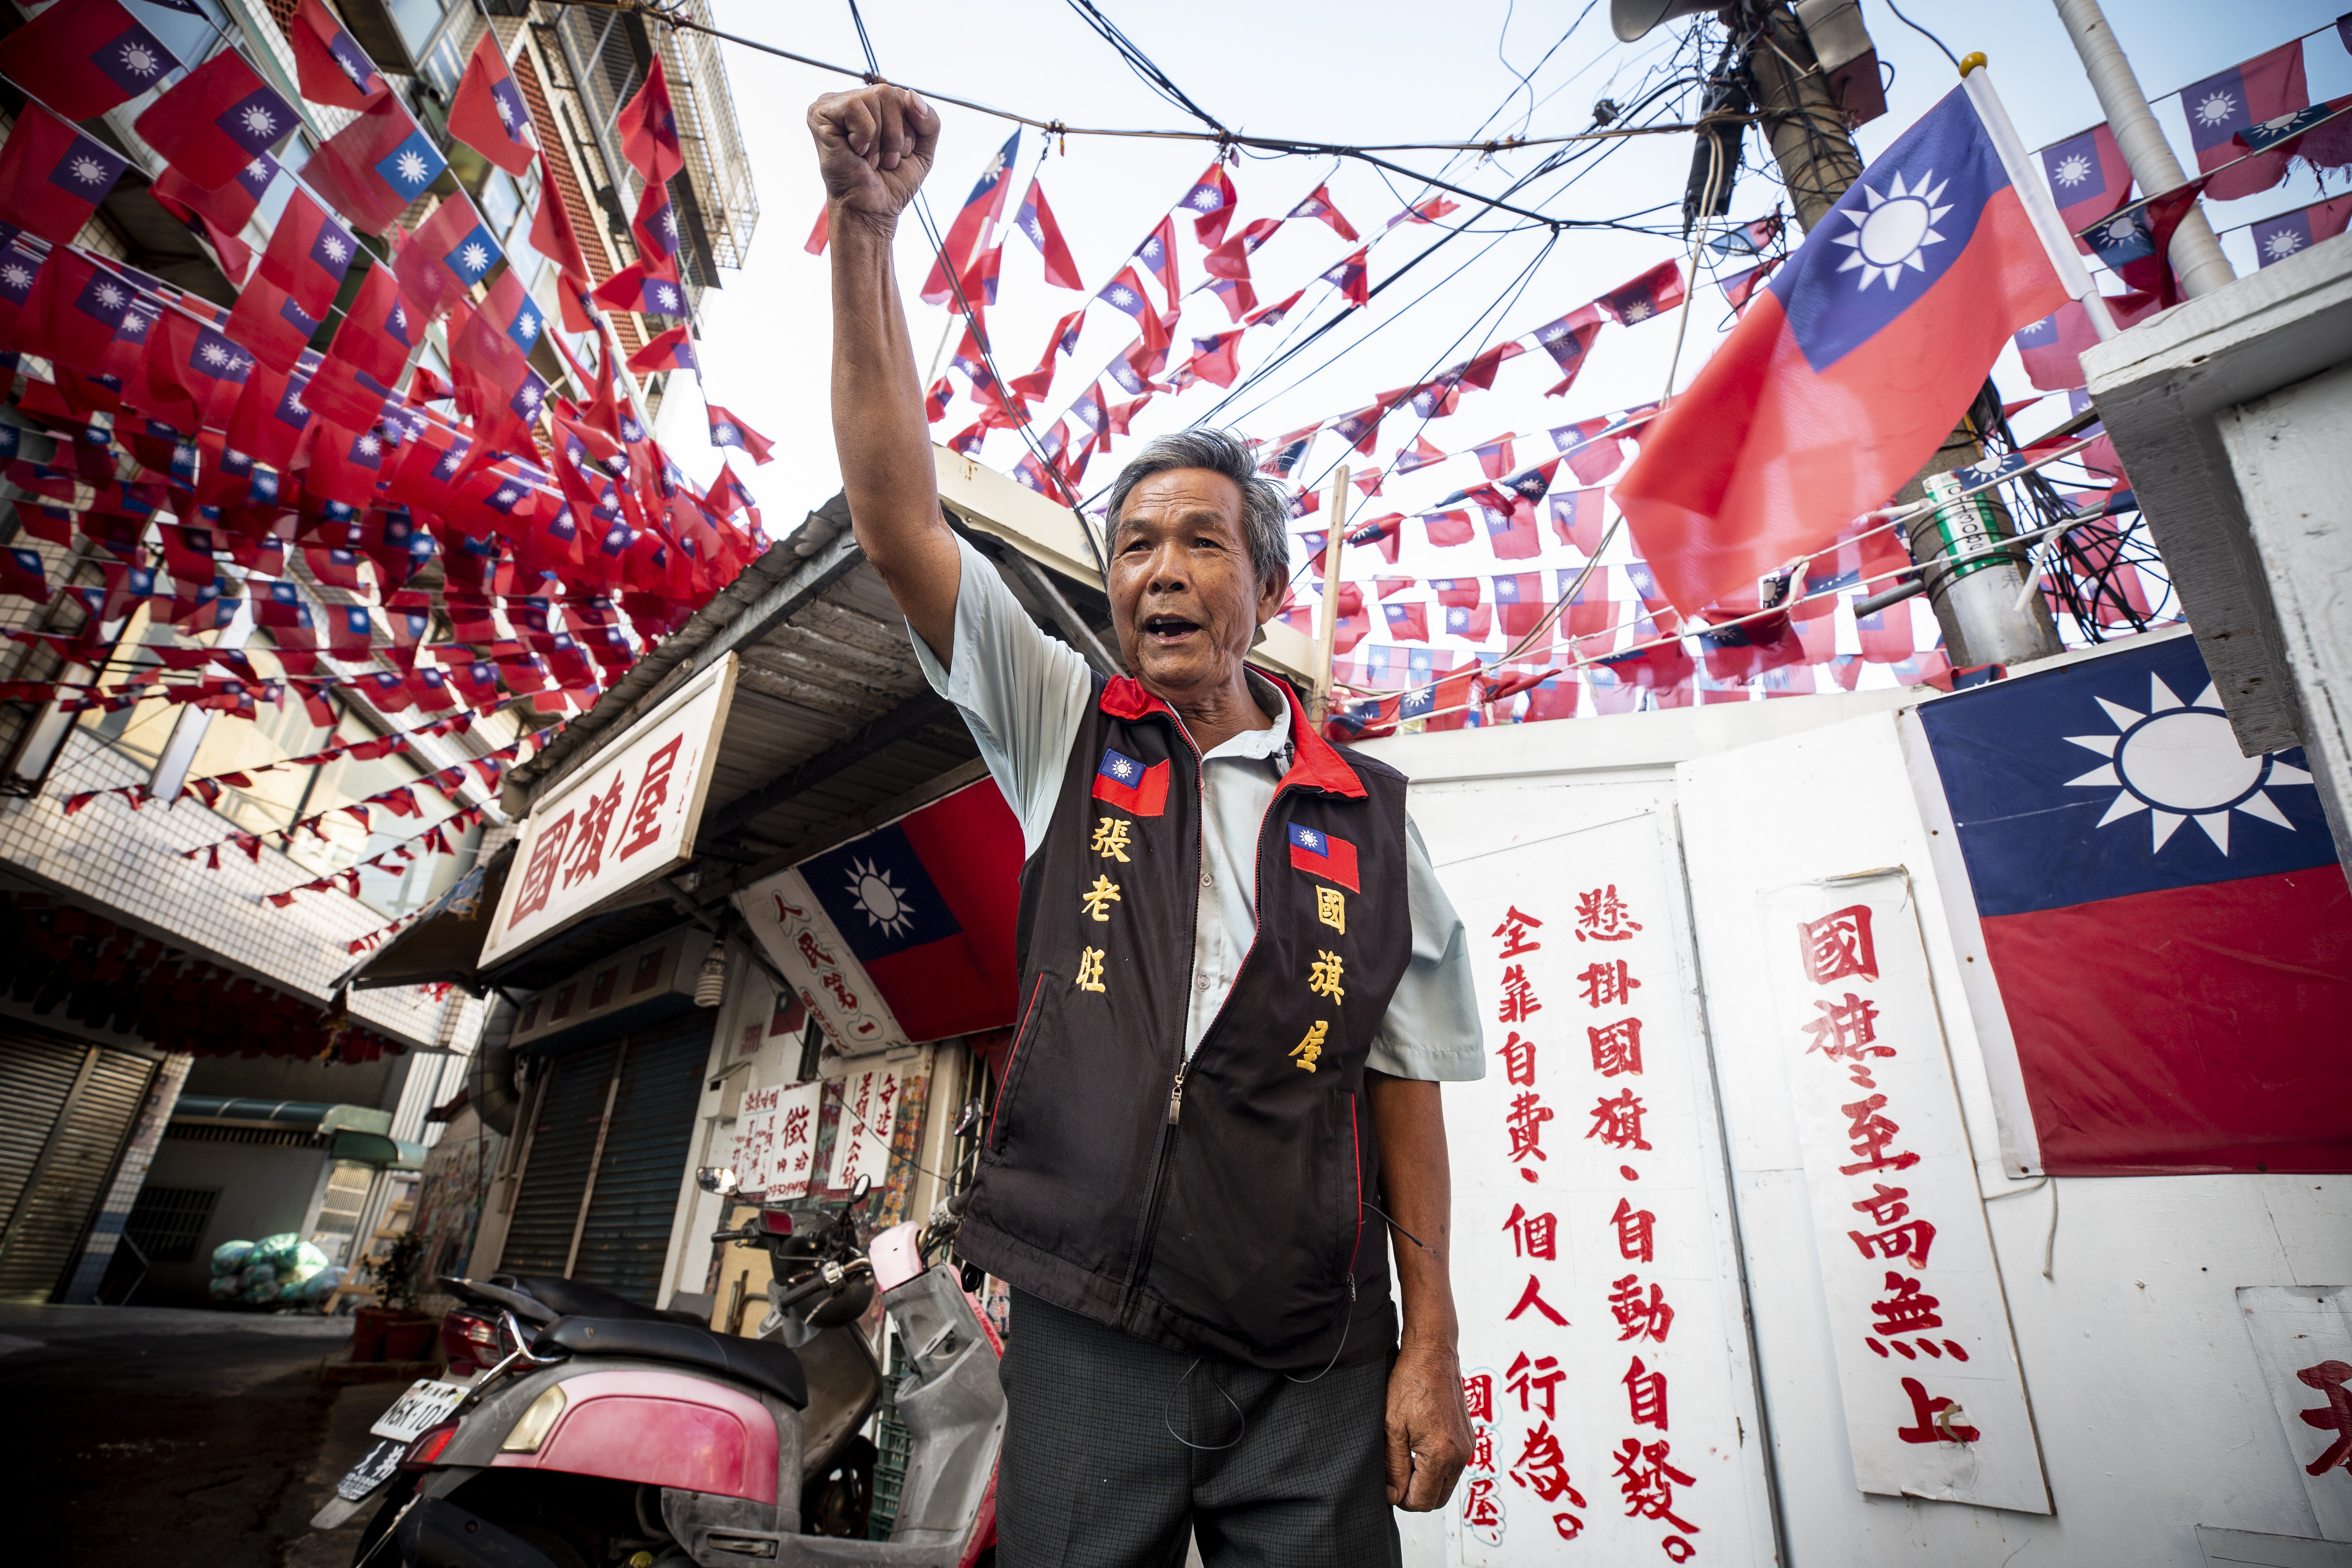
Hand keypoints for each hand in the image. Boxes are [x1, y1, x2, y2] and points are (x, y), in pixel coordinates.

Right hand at [807, 85, 937, 224]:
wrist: (872, 210)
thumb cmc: (892, 182)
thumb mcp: (923, 149)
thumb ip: (929, 119)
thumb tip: (910, 93)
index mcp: (872, 105)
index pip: (903, 95)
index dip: (910, 127)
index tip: (900, 154)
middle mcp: (850, 99)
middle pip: (889, 93)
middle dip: (896, 132)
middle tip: (885, 160)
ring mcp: (832, 104)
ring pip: (874, 97)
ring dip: (881, 138)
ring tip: (871, 159)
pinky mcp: (819, 114)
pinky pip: (854, 106)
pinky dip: (864, 135)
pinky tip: (855, 152)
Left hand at [1384, 1335, 1472, 1510]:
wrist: (1433, 1353)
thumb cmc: (1410, 1384)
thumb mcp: (1392, 1427)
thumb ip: (1394, 1467)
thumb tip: (1394, 1496)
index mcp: (1441, 1455)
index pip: (1423, 1501)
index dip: (1401, 1499)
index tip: (1388, 1485)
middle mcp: (1460, 1455)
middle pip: (1438, 1499)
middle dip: (1416, 1495)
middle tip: (1395, 1476)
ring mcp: (1467, 1446)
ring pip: (1446, 1483)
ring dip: (1426, 1480)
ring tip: (1405, 1457)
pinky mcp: (1468, 1437)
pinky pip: (1453, 1466)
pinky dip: (1436, 1466)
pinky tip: (1418, 1446)